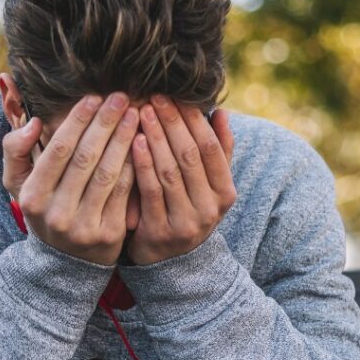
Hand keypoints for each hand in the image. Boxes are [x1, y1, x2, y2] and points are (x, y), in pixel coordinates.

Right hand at [5, 92, 139, 266]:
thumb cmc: (44, 209)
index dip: (77, 121)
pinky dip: (134, 164)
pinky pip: (125, 192)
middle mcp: (56, 214)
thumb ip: (15, 150)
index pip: (58, 151)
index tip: (93, 97)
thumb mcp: (19, 184)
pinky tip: (142, 142)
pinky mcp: (110, 234)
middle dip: (104, 123)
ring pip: (108, 173)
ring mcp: (84, 226)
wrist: (64, 263)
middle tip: (120, 97)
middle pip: (85, 158)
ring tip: (134, 113)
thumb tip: (34, 122)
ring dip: (123, 139)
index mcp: (32, 197)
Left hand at [124, 95, 236, 265]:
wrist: (171, 263)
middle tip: (155, 97)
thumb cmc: (187, 210)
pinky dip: (143, 164)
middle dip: (172, 123)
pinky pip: (150, 191)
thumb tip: (222, 113)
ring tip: (142, 112)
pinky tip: (133, 141)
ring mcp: (185, 223)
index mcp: (225, 194)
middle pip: (190, 156)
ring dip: (155, 138)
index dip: (194, 120)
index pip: (211, 148)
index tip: (176, 96)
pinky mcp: (160, 232)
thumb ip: (219, 153)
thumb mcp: (209, 186)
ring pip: (170, 172)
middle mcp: (210, 209)